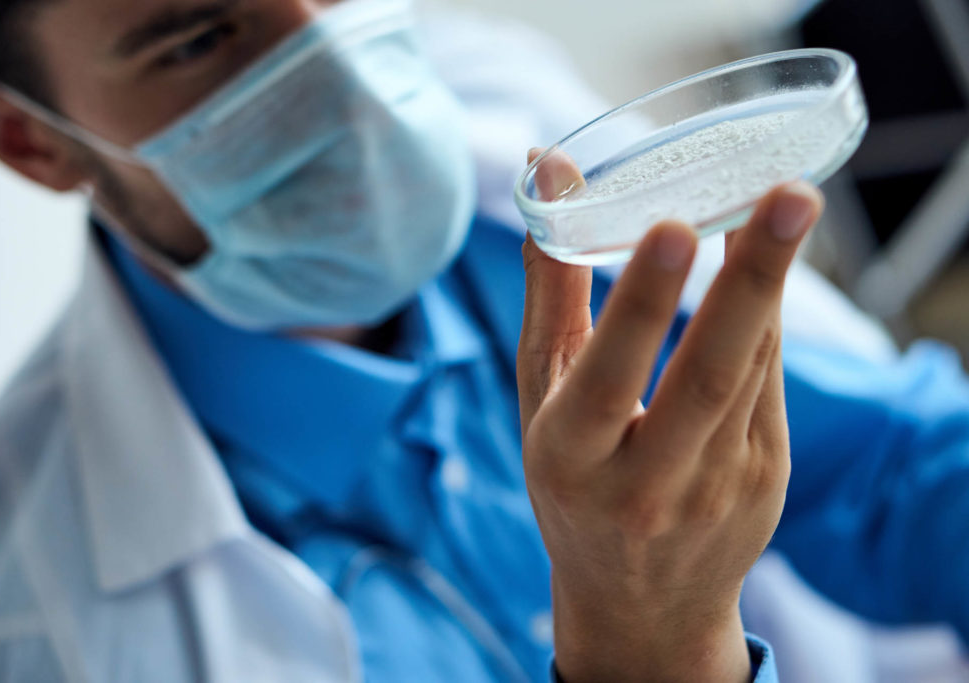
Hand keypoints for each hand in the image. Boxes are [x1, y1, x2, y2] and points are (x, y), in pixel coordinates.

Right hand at [518, 149, 823, 682]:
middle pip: (708, 375)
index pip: (609, 377)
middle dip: (750, 280)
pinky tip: (769, 262)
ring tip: (785, 204)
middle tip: (788, 196)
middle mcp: (646, 482)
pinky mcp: (767, 480)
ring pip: (752, 370)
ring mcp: (718, 488)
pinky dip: (768, 315)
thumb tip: (547, 169)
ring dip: (769, 284)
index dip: (641, 302)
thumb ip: (550, 286)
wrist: (638, 601)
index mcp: (571, 459)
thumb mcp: (541, 397)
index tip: (674, 225)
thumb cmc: (572, 481)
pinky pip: (771, 382)